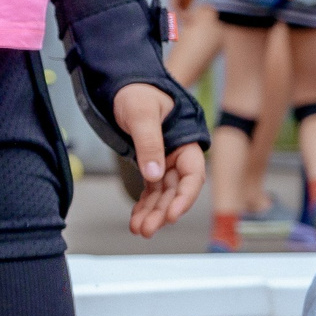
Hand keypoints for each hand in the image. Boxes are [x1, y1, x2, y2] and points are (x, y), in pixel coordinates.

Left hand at [112, 82, 207, 238]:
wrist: (123, 85)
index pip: (192, 177)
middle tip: (147, 230)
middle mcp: (178, 156)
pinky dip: (144, 204)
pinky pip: (150, 189)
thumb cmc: (137, 93)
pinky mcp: (150, 164)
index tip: (171, 215)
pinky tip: (136, 219)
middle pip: (176, 190)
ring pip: (162, 194)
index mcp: (186, 144)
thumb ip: (149, 144)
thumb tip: (154, 176)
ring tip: (139, 230)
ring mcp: (164, 162)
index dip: (184, 198)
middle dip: (163, 211)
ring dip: (152, 212)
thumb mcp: (141, 114)